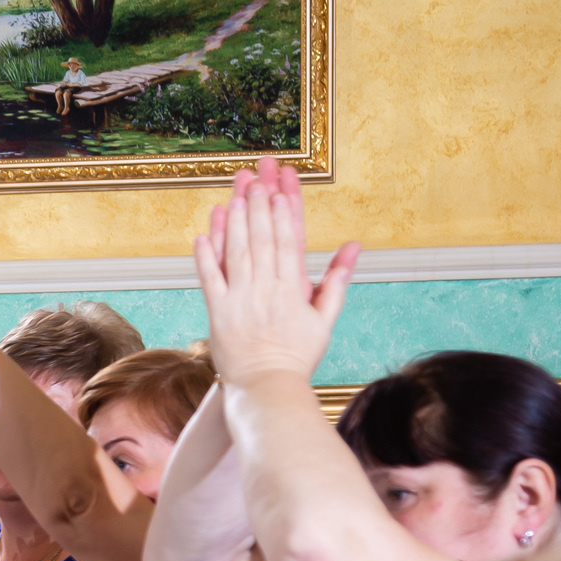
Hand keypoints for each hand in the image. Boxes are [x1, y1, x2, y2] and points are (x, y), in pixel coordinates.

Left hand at [192, 156, 361, 384]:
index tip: (283, 182)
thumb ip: (338, 280)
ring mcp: (241, 300)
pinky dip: (207, 254)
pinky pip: (211, 277)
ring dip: (237, 217)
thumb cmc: (297, 355)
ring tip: (236, 188)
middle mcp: (267, 289)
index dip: (286, 207)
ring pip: (238, 250)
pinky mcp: (218, 312)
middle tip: (257, 172)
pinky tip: (205, 229)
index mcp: (294, 289)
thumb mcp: (325, 319)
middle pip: (263, 237)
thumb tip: (355, 246)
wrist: (267, 388)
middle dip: (260, 201)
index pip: (290, 239)